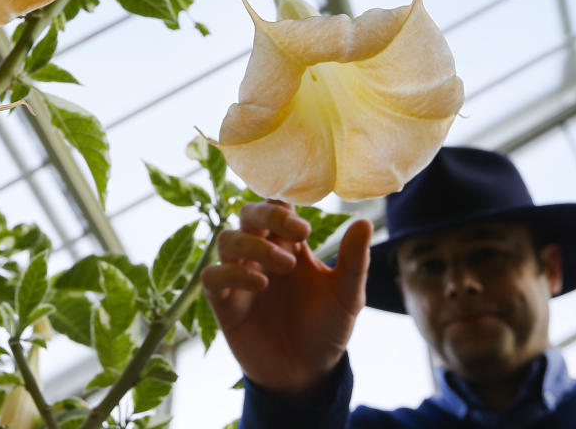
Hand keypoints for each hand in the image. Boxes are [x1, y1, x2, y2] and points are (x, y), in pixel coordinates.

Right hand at [201, 200, 371, 396]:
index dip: (284, 200)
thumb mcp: (347, 295)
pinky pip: (212, 276)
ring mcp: (239, 275)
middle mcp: (261, 253)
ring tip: (285, 266)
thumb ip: (354, 261)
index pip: (277, 205)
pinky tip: (260, 284)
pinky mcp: (224, 302)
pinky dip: (232, 273)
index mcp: (289, 244)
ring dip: (254, 244)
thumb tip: (363, 222)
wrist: (309, 374)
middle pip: (248, 212)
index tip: (307, 214)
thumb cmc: (327, 328)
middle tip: (299, 232)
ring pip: (226, 239)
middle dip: (268, 214)